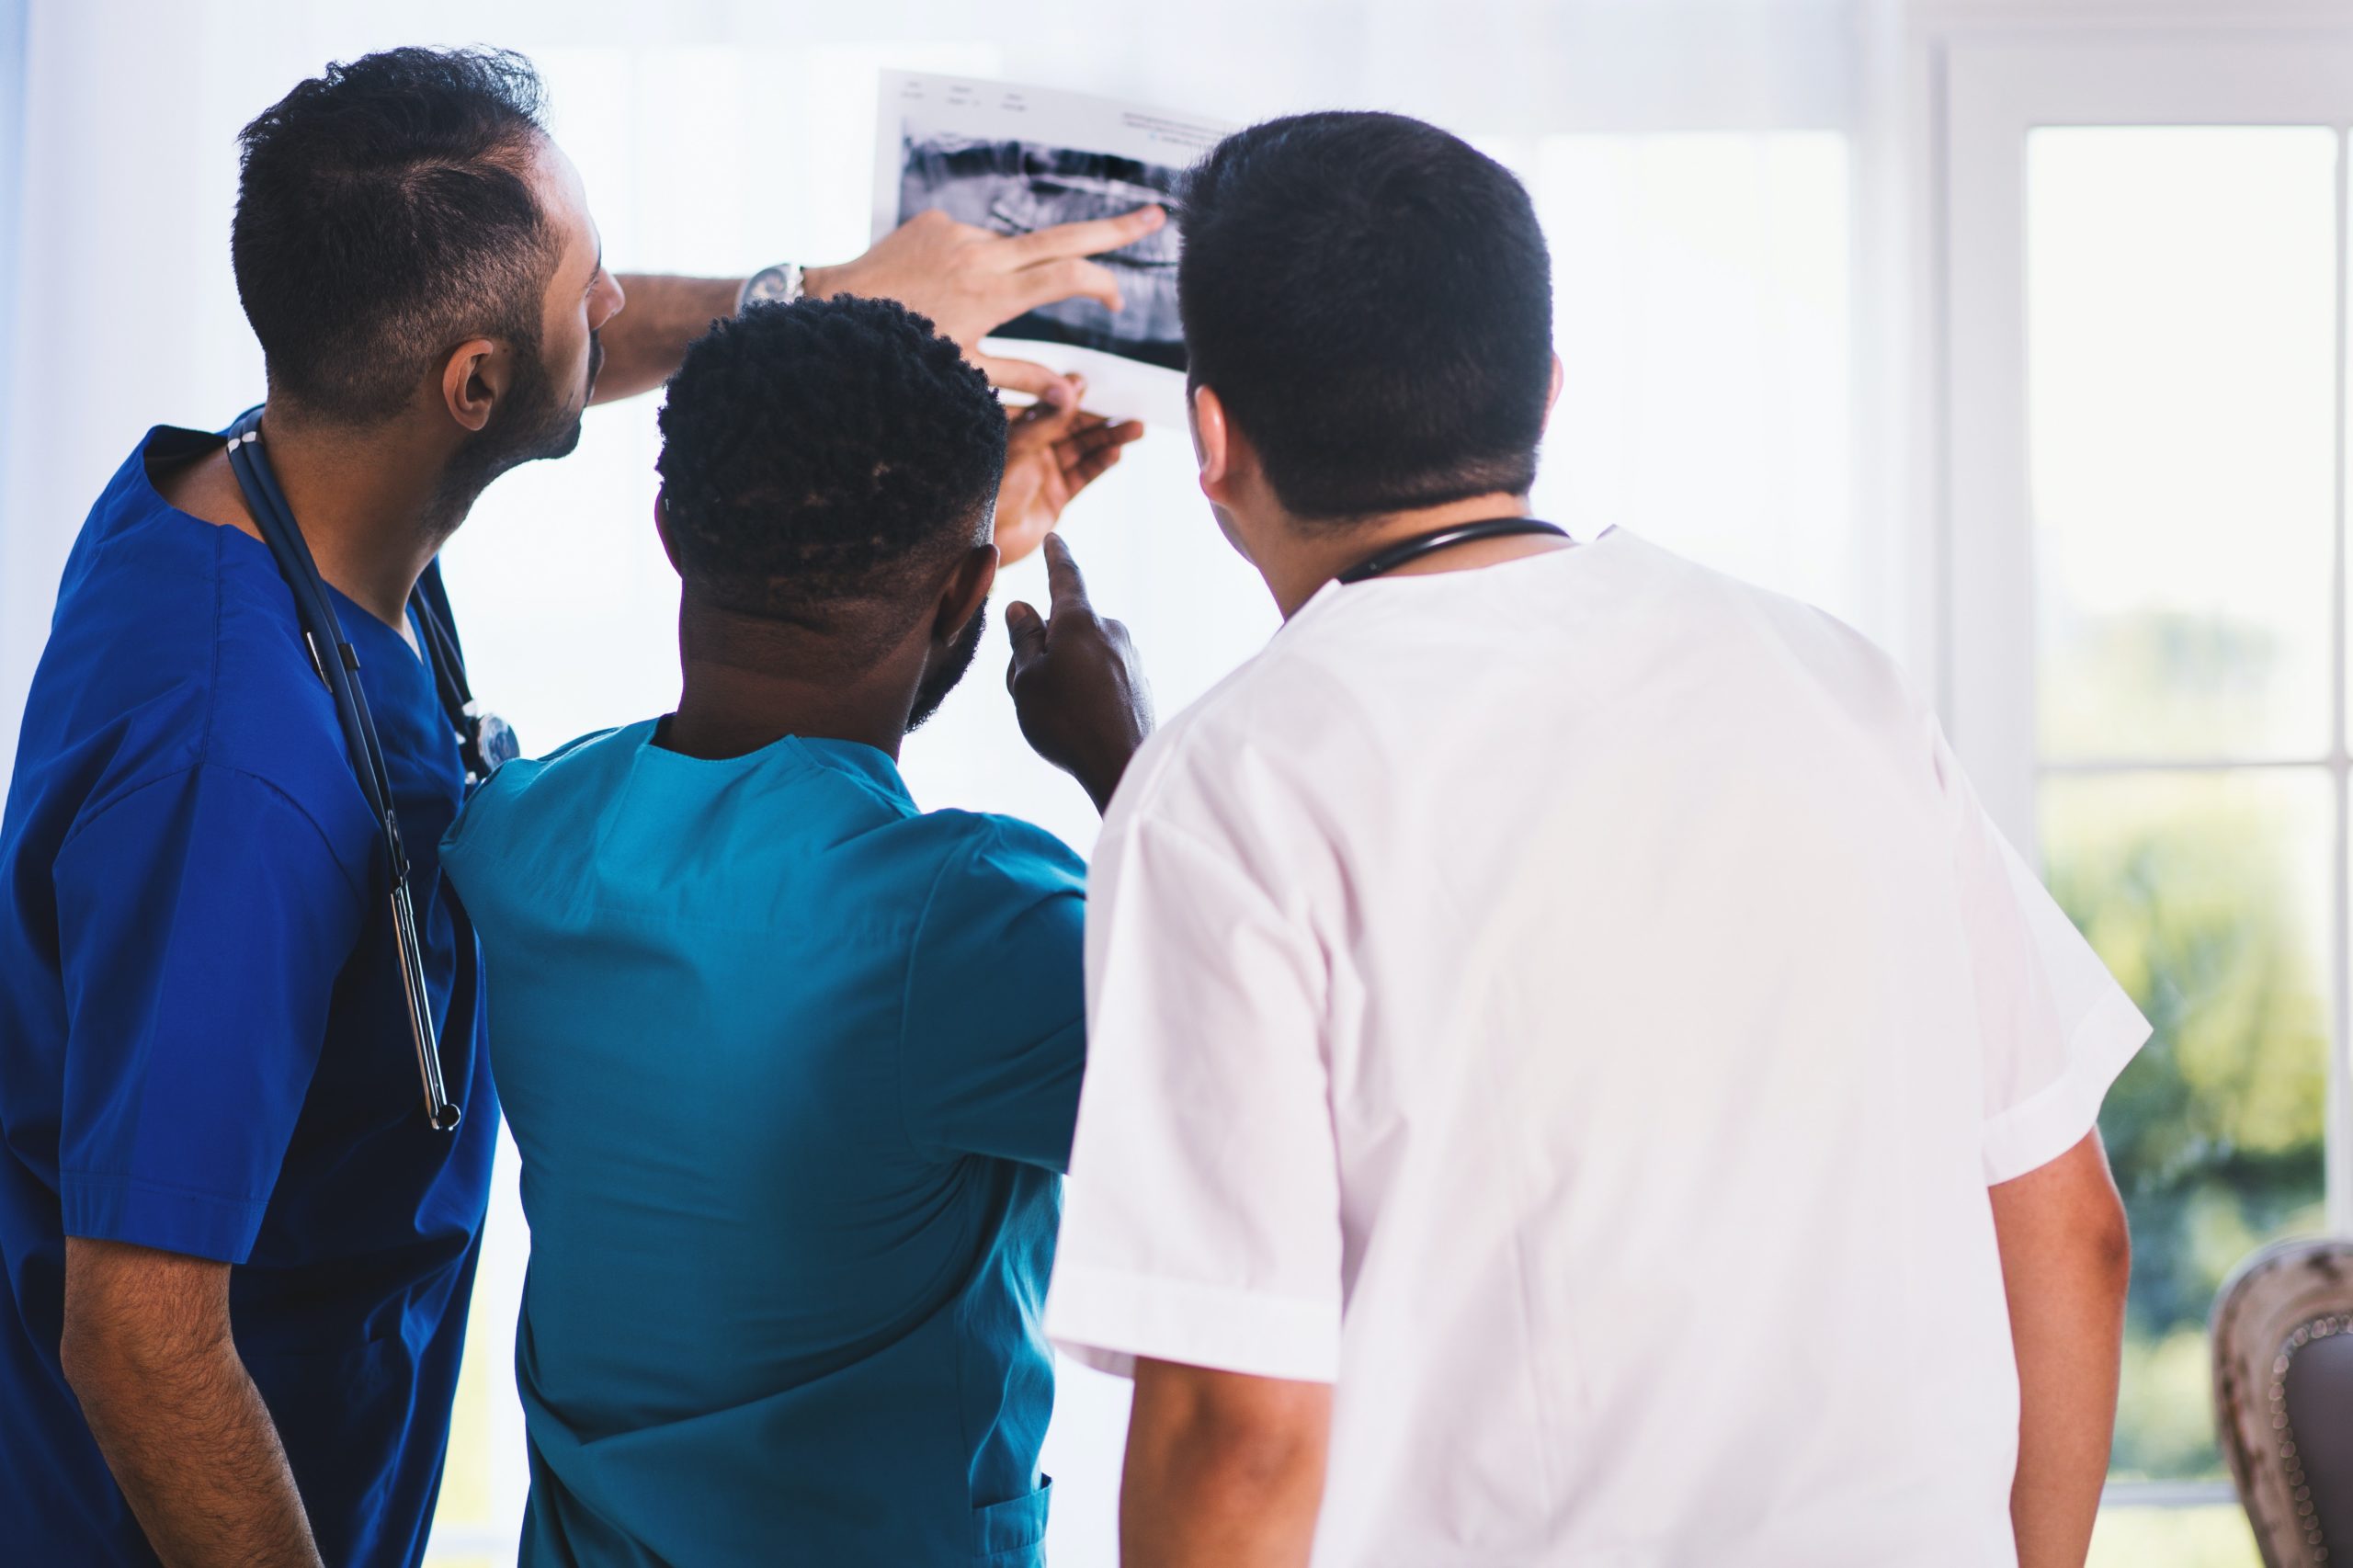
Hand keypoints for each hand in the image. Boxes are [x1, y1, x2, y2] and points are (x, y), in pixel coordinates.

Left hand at [810, 206, 1167, 397]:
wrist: (833, 308)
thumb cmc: (899, 351)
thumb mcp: (963, 373)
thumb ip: (1023, 378)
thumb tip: (1075, 397)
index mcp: (990, 295)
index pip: (1067, 276)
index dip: (1102, 284)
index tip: (1116, 302)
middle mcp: (980, 255)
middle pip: (1063, 236)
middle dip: (1114, 229)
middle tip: (1157, 216)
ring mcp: (958, 232)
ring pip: (1010, 249)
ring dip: (1011, 274)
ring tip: (959, 310)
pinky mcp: (937, 220)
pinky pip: (974, 241)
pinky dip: (975, 264)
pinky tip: (940, 290)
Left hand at [995, 376, 1145, 565]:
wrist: (984, 540)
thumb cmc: (987, 489)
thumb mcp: (1019, 446)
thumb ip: (1048, 419)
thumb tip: (1074, 388)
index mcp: (1014, 430)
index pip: (1048, 406)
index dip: (1070, 395)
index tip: (1090, 384)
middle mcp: (1031, 448)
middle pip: (1072, 427)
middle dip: (1100, 420)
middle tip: (1129, 411)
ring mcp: (1045, 472)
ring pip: (1083, 450)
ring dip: (1109, 439)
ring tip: (1135, 429)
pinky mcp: (1056, 496)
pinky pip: (1083, 475)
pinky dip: (1100, 464)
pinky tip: (1116, 453)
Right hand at [1007, 534, 1153, 813]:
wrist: (1123, 765)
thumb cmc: (1066, 721)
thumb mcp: (1026, 679)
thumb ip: (1023, 638)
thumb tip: (1023, 607)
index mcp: (1080, 621)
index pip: (1065, 577)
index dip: (1056, 557)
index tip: (1056, 538)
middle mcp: (1112, 630)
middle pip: (1067, 627)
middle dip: (1043, 648)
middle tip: (1024, 687)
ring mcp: (1130, 657)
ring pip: (1083, 654)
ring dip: (1063, 672)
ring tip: (1053, 713)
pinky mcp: (1140, 683)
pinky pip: (1102, 675)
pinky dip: (1086, 689)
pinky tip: (1082, 723)